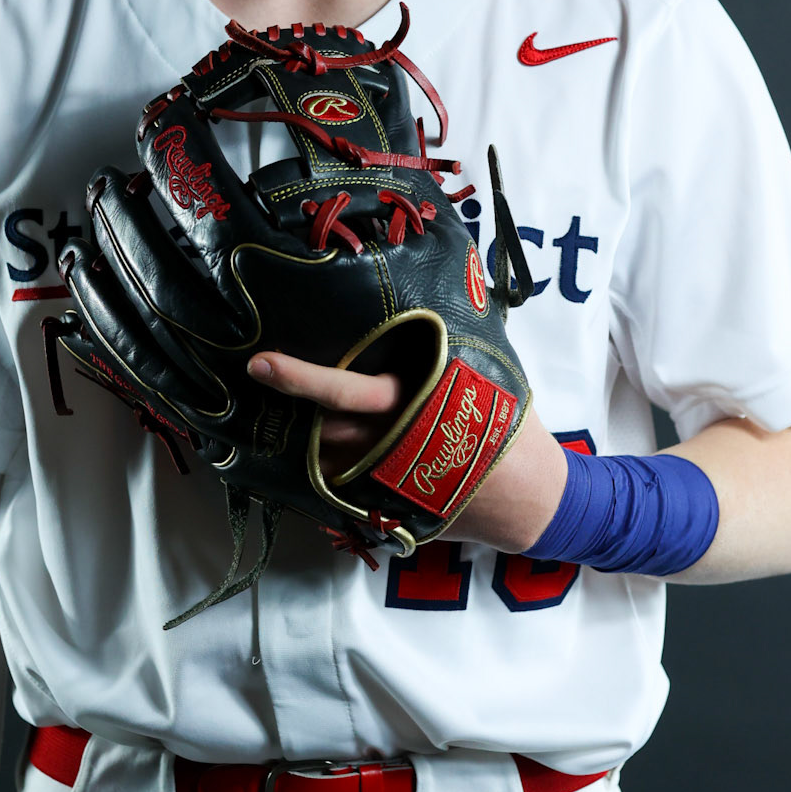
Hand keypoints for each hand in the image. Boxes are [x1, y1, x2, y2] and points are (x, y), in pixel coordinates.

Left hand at [247, 351, 567, 552]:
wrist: (529, 498)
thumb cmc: (507, 423)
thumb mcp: (485, 368)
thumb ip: (451, 335)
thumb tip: (428, 280)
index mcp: (415, 401)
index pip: (346, 390)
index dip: (301, 377)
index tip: (262, 363)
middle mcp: (391, 443)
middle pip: (321, 427)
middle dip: (295, 406)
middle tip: (261, 378)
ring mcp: (383, 483)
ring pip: (322, 460)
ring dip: (305, 440)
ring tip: (286, 415)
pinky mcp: (384, 511)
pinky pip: (335, 491)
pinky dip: (322, 472)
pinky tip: (314, 454)